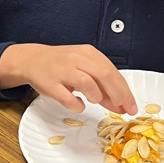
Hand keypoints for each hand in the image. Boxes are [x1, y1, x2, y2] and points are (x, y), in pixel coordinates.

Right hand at [0, 43, 136, 114]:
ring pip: (87, 83)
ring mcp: (62, 71)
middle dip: (118, 94)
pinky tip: (78, 104)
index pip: (113, 72)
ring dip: (96, 96)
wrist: (31, 60)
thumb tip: (122, 104)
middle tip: (122, 109)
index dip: (125, 91)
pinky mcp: (50, 84)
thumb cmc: (61, 65)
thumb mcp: (83, 68)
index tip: (132, 106)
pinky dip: (77, 105)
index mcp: (87, 53)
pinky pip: (67, 98)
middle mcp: (76, 59)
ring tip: (94, 100)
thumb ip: (102, 84)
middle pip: (104, 75)